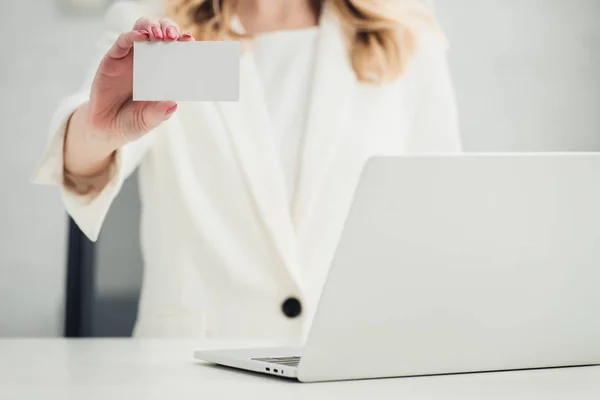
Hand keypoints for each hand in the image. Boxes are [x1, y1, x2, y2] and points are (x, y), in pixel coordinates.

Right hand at [86, 16, 193, 147]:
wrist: (106, 128)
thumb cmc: (132, 121)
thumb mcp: (148, 120)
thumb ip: (159, 113)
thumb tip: (173, 105)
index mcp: (163, 73)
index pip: (176, 50)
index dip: (183, 43)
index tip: (191, 40)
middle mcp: (149, 61)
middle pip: (161, 33)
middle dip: (169, 29)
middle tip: (173, 37)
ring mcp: (131, 58)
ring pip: (142, 30)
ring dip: (152, 27)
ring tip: (159, 36)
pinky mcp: (113, 58)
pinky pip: (123, 41)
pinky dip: (132, 35)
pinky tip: (140, 37)